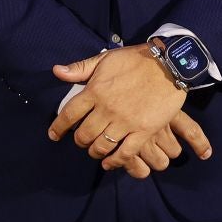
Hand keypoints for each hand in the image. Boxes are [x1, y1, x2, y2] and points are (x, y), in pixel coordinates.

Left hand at [48, 46, 211, 176]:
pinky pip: (125, 153)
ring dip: (94, 151)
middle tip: (81, 141)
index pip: (69, 114)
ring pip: (101, 146)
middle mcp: (107, 109)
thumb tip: (56, 71)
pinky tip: (109, 162)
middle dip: (79, 141)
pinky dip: (114, 161)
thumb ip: (80, 68)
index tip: (54, 135)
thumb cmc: (135, 59)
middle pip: (84, 134)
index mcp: (95, 91)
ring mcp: (125, 121)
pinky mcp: (143, 130)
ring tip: (95, 150)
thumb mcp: (105, 59)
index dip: (58, 127)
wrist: (168, 64)